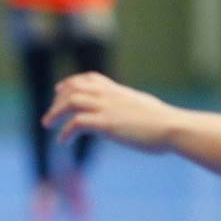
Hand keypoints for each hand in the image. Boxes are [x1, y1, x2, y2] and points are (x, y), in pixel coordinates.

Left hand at [43, 72, 179, 152]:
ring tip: (47, 125)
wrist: (173, 128)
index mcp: (120, 92)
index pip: (91, 79)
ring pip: (70, 101)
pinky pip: (76, 123)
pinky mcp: (105, 123)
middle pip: (75, 88)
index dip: (72, 82)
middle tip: (49, 116)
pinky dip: (66, 132)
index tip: (60, 89)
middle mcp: (110, 96)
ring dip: (55, 113)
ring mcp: (106, 107)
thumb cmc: (165, 123)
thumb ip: (132, 107)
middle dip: (58, 100)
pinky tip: (64, 141)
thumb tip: (132, 114)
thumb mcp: (145, 108)